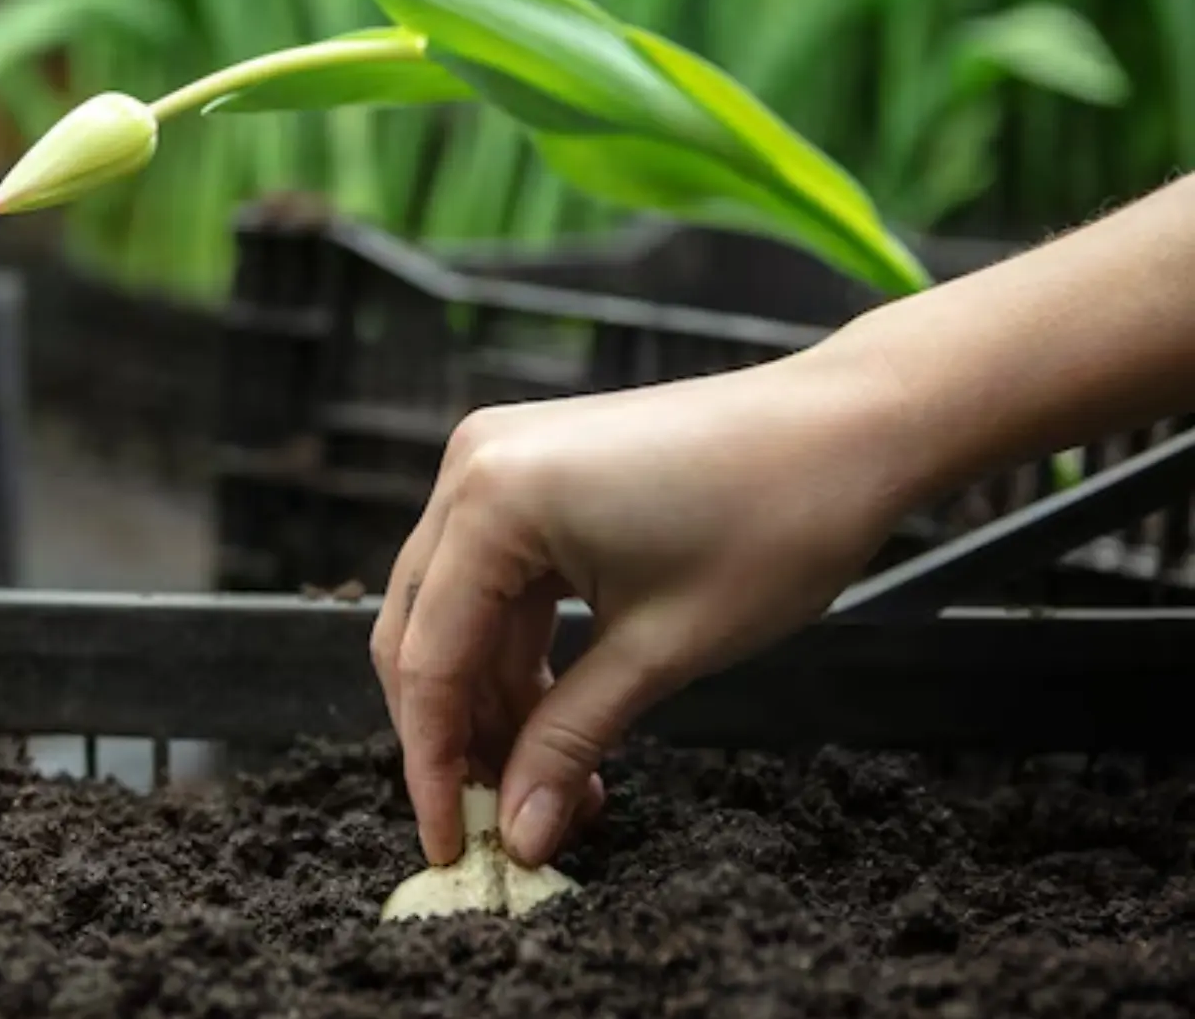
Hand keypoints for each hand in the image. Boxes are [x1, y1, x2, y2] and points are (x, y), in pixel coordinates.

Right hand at [370, 348, 920, 867]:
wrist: (853, 429)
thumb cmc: (775, 520)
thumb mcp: (662, 651)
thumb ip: (569, 744)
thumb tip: (519, 835)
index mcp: (492, 500)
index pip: (427, 657)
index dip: (433, 763)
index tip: (455, 844)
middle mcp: (473, 467)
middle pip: (422, 632)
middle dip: (458, 735)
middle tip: (502, 821)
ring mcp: (499, 462)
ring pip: (458, 612)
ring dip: (495, 702)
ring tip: (556, 784)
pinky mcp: (533, 471)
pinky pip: (496, 580)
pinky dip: (521, 652)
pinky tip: (560, 719)